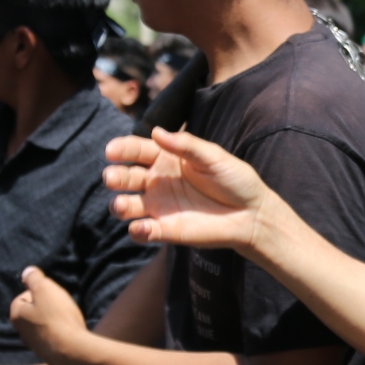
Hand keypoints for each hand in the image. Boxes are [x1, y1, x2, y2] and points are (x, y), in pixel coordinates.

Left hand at [9, 267, 90, 364]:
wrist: (71, 350)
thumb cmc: (57, 316)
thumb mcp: (45, 289)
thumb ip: (34, 278)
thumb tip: (26, 272)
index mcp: (17, 315)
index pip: (21, 297)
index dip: (37, 293)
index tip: (51, 294)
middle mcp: (21, 332)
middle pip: (31, 313)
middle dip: (44, 308)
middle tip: (59, 305)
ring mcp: (34, 347)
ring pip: (41, 327)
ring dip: (51, 322)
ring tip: (66, 319)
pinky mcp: (47, 356)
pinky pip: (51, 340)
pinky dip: (58, 335)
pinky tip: (69, 333)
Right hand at [104, 128, 274, 248]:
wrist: (252, 214)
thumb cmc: (234, 179)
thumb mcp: (213, 157)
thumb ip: (186, 146)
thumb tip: (157, 132)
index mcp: (166, 158)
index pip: (137, 150)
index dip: (122, 149)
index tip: (112, 151)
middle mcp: (157, 181)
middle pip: (126, 177)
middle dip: (115, 177)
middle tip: (112, 178)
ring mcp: (159, 207)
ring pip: (127, 205)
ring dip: (119, 205)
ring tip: (121, 205)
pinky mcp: (165, 230)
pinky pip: (143, 231)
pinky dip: (137, 231)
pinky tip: (141, 228)